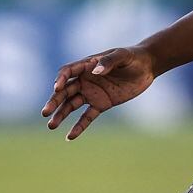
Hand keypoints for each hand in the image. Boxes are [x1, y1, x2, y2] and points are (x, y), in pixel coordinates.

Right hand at [41, 46, 155, 139]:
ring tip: (51, 126)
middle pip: (65, 91)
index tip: (57, 88)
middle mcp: (86, 80)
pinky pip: (87, 117)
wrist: (146, 67)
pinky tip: (70, 137)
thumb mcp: (122, 55)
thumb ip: (109, 61)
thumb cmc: (133, 57)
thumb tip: (96, 71)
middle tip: (45, 112)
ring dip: (61, 114)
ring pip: (71, 104)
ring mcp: (92, 93)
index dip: (60, 79)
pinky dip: (79, 126)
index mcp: (87, 65)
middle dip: (54, 101)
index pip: (68, 72)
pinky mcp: (101, 104)